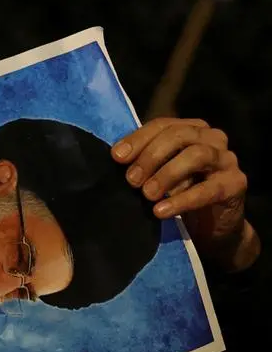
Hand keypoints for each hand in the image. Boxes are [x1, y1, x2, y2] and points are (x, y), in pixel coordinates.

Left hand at [112, 118, 258, 270]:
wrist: (213, 226)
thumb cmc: (180, 194)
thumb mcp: (159, 174)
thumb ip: (144, 161)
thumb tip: (117, 156)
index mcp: (192, 129)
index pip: (162, 125)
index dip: (138, 139)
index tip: (117, 157)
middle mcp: (212, 138)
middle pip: (179, 136)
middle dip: (151, 156)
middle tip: (131, 180)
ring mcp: (227, 159)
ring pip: (197, 155)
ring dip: (167, 174)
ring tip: (147, 194)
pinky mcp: (236, 184)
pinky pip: (208, 189)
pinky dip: (181, 200)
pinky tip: (160, 211)